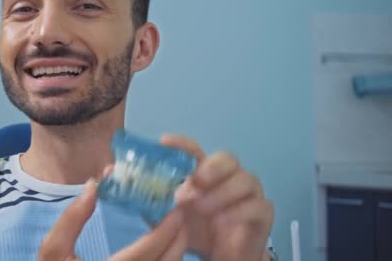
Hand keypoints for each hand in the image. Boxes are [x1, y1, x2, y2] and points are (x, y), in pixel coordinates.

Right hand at [38, 179, 188, 260]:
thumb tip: (93, 185)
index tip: (174, 210)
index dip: (166, 231)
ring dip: (176, 252)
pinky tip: (162, 250)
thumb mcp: (53, 253)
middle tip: (179, 216)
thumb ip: (70, 220)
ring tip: (173, 231)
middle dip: (179, 239)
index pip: (148, 252)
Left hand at [160, 135, 273, 260]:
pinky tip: (220, 222)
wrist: (219, 255)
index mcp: (204, 173)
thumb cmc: (195, 230)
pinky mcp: (263, 212)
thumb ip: (153, 201)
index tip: (165, 142)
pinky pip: (258, 205)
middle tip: (194, 183)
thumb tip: (128, 183)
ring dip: (220, 193)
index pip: (195, 151)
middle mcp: (229, 176)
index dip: (181, 144)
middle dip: (210, 168)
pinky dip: (238, 212)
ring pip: (245, 180)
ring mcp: (249, 193)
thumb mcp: (168, 216)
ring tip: (201, 209)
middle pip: (227, 158)